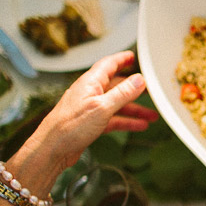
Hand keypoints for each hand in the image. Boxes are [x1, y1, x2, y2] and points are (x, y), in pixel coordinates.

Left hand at [27, 50, 158, 170]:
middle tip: (151, 89)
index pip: (108, 65)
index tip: (133, 57)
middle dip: (135, 88)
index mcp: (90, 83)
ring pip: (117, 105)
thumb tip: (139, 80)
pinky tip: (139, 126)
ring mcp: (91, 109)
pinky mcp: (91, 123)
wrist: (53, 149)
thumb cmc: (69, 127)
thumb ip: (122, 93)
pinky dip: (127, 121)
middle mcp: (90, 93)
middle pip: (116, 86)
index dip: (122, 59)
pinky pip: (114, 119)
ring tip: (152, 115)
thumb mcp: (102, 108)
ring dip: (135, 109)